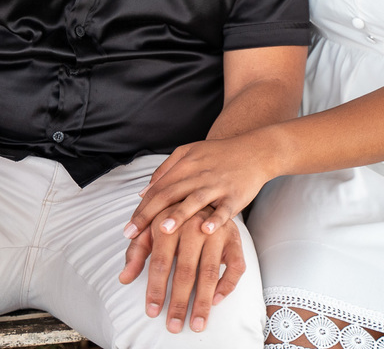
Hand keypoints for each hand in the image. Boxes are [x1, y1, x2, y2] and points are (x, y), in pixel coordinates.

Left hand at [119, 209, 246, 333]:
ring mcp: (216, 232)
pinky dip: (227, 285)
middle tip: (174, 326)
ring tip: (196, 323)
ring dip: (203, 302)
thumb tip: (124, 278)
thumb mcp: (150, 230)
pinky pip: (235, 266)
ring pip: (209, 272)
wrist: (201, 193)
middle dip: (179, 302)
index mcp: (169, 224)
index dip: (155, 288)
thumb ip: (137, 253)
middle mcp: (194, 226)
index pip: (160, 262)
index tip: (152, 311)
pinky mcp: (234, 238)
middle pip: (185, 271)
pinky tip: (216, 301)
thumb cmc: (171, 219)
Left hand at [124, 134, 273, 243]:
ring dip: (179, 215)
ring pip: (195, 200)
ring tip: (164, 230)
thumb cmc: (219, 154)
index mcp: (185, 165)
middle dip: (149, 215)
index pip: (158, 188)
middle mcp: (198, 174)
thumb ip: (165, 170)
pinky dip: (216, 219)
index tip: (129, 228)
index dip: (141, 208)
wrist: (255, 150)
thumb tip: (143, 192)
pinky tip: (206, 230)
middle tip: (133, 233)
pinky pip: (224, 209)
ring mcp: (217, 185)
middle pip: (170, 194)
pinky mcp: (235, 195)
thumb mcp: (189, 152)